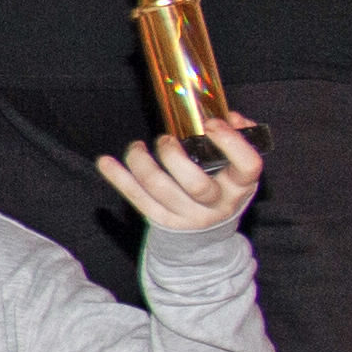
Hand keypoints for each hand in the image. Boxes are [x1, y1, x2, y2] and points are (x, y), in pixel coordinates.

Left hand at [98, 116, 261, 233]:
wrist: (206, 234)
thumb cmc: (221, 186)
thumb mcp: (236, 168)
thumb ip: (238, 139)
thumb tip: (230, 116)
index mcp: (240, 185)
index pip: (247, 166)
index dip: (231, 143)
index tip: (211, 123)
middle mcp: (218, 204)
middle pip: (197, 185)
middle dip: (174, 158)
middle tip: (165, 139)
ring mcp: (189, 216)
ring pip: (160, 191)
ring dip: (142, 164)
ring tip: (137, 147)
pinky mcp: (163, 221)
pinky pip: (136, 199)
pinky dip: (118, 178)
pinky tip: (104, 161)